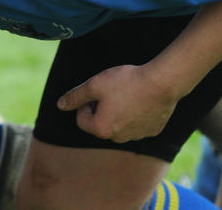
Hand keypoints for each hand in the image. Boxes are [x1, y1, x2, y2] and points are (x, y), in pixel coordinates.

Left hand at [56, 64, 178, 142]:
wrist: (162, 83)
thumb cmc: (126, 82)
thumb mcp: (94, 84)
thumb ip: (75, 96)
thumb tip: (60, 105)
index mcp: (101, 129)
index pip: (81, 118)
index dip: (85, 102)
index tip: (96, 90)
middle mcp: (118, 139)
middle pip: (100, 123)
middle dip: (101, 108)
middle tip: (111, 90)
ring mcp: (137, 136)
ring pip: (118, 124)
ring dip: (118, 111)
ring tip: (127, 93)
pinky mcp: (152, 131)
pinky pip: (137, 123)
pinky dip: (135, 113)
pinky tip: (141, 99)